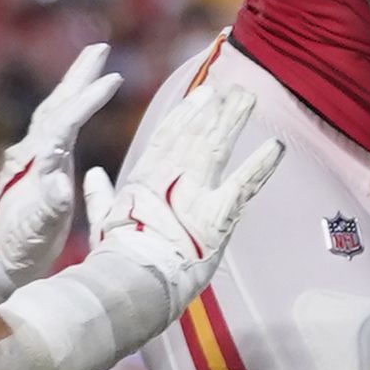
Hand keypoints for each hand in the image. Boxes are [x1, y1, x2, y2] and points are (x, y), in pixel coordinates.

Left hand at [0, 44, 125, 295]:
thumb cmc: (19, 248)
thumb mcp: (36, 232)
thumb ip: (48, 208)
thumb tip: (61, 186)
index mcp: (36, 164)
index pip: (65, 122)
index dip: (88, 100)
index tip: (112, 79)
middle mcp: (32, 152)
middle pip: (57, 104)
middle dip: (79, 76)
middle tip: (100, 48)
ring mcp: (35, 156)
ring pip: (56, 109)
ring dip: (75, 84)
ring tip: (94, 62)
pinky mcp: (40, 164)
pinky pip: (58, 125)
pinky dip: (72, 106)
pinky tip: (82, 104)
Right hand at [77, 71, 279, 308]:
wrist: (132, 280)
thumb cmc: (115, 257)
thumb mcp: (102, 221)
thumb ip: (98, 196)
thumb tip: (93, 176)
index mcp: (144, 179)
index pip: (166, 136)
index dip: (186, 113)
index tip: (201, 94)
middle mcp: (172, 178)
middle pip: (196, 134)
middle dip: (214, 110)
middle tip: (231, 89)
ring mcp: (196, 193)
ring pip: (217, 147)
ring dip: (233, 121)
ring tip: (248, 98)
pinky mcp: (219, 214)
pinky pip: (245, 183)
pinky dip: (261, 164)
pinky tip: (277, 146)